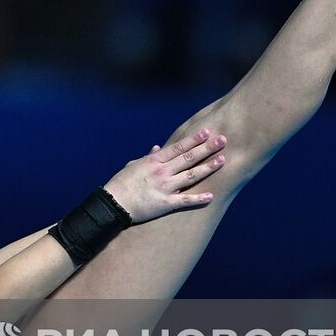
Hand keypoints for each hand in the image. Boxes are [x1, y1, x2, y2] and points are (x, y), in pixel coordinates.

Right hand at [101, 129, 226, 223]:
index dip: (193, 139)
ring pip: (191, 175)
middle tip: (222, 140)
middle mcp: (161, 172)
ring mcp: (164, 187)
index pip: (178, 147)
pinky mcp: (165, 204)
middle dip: (207, 148)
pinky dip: (199, 198)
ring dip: (208, 167)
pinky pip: (185, 200)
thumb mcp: (133, 166)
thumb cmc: (121, 184)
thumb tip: (157, 147)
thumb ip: (148, 157)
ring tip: (222, 160)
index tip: (206, 131)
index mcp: (154, 161)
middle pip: (188, 158)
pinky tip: (211, 195)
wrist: (113, 204)